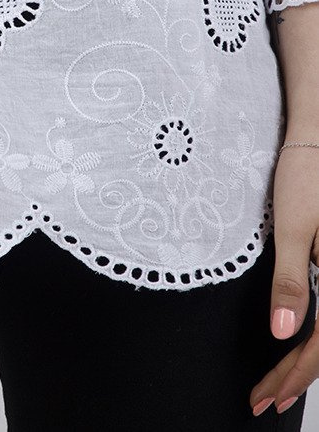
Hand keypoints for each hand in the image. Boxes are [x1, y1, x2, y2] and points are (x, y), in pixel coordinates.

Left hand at [249, 143, 318, 417]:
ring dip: (308, 361)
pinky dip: (316, 336)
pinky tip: (298, 345)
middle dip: (297, 376)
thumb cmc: (307, 176)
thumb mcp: (293, 228)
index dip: (295, 374)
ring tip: (280, 387)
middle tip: (264, 401)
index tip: (266, 396)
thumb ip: (290, 283)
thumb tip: (282, 334)